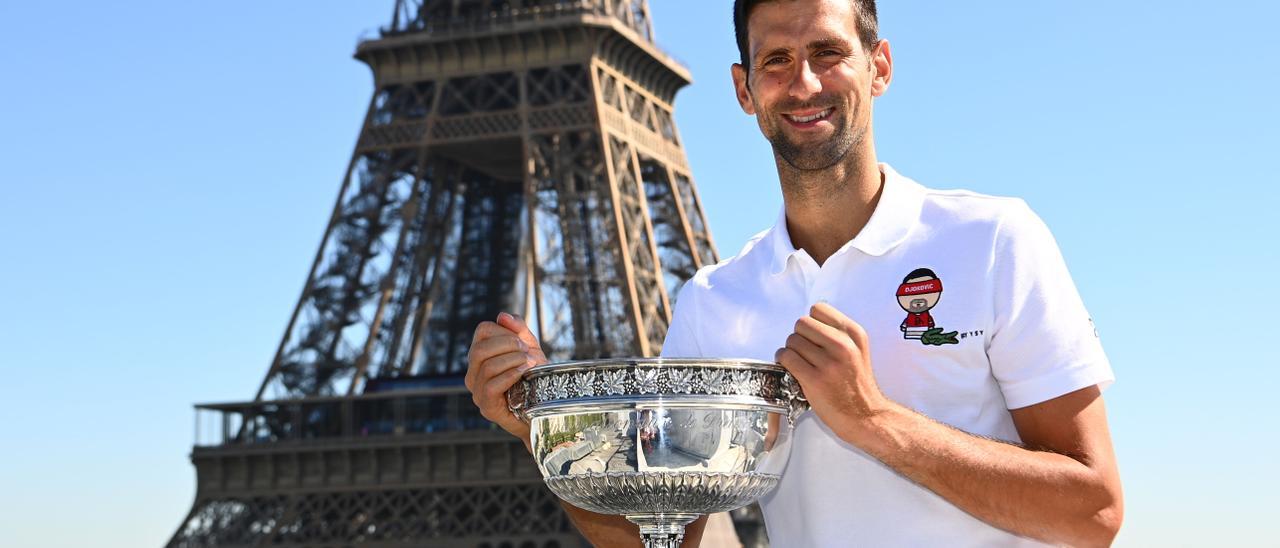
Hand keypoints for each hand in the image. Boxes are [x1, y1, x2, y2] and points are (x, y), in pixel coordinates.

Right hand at [465, 312, 547, 447]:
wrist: (545, 410)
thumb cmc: (535, 378)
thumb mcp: (530, 349)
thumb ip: (519, 330)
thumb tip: (502, 315)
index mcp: (481, 356)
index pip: (482, 331)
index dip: (503, 330)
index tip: (522, 340)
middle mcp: (474, 373)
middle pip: (480, 349)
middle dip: (507, 345)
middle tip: (528, 351)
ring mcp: (477, 392)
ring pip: (486, 367)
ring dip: (512, 360)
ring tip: (530, 362)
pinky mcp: (486, 407)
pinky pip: (491, 386)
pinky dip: (510, 375)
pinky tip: (524, 373)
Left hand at [774, 302, 889, 443]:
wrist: (867, 416)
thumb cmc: (857, 386)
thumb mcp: (857, 350)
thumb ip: (837, 333)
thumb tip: (808, 320)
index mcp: (854, 334)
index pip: (818, 309)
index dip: (811, 323)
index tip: (812, 336)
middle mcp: (843, 344)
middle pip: (801, 323)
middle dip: (798, 336)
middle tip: (804, 352)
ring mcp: (829, 363)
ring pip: (792, 340)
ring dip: (790, 351)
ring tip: (800, 362)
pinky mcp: (815, 379)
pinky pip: (786, 357)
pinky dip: (783, 360)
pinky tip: (792, 368)